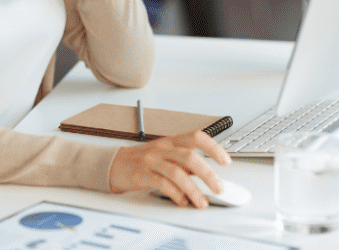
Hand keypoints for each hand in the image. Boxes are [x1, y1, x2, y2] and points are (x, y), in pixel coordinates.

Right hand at [107, 131, 231, 208]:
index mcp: (170, 141)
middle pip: (190, 156)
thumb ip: (184, 163)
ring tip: (201, 202)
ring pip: (177, 172)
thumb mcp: (164, 156)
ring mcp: (151, 160)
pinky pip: (162, 184)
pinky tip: (182, 201)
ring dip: (194, 189)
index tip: (226, 161)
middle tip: (218, 188)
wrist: (112, 164)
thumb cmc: (141, 160)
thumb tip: (206, 175)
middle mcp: (162, 148)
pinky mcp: (141, 174)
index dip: (214, 147)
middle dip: (208, 174)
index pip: (196, 137)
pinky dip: (176, 194)